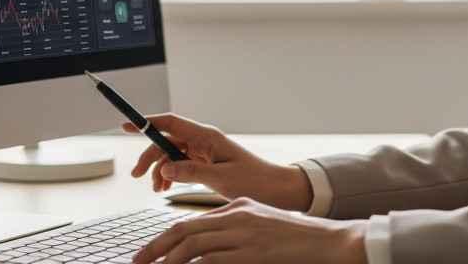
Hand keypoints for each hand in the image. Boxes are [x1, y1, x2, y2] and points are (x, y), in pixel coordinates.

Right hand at [125, 114, 313, 210]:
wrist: (274, 190)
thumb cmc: (253, 180)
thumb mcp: (220, 178)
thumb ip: (190, 172)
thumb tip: (164, 168)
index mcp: (207, 136)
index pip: (171, 123)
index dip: (147, 122)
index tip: (126, 125)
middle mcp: (203, 141)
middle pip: (167, 141)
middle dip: (149, 156)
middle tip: (138, 176)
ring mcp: (204, 153)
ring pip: (172, 155)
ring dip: (160, 170)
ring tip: (157, 189)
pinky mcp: (206, 165)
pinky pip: (181, 166)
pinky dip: (170, 175)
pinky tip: (167, 188)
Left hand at [132, 198, 366, 263]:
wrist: (331, 243)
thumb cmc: (298, 243)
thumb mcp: (262, 228)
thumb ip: (235, 234)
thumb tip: (206, 254)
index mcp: (238, 208)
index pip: (191, 222)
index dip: (165, 239)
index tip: (148, 254)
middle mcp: (237, 217)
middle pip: (183, 230)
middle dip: (155, 248)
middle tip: (136, 263)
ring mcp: (244, 235)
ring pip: (191, 246)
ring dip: (166, 262)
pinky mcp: (251, 253)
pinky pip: (210, 262)